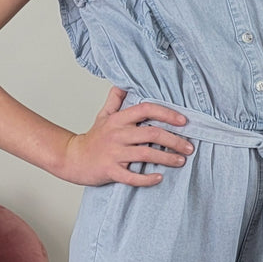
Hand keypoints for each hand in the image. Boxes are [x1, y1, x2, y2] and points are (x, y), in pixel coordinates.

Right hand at [60, 86, 193, 185]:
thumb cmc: (93, 138)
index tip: (184, 121)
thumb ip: (116, 99)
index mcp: (119, 119)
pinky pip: (132, 177)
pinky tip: (159, 177)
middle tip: (189, 147)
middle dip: (174, 140)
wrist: (73, 158)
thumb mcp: (104, 115)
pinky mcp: (110, 171)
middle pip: (152, 134)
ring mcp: (114, 153)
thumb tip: (124, 83)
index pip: (146, 109)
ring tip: (181, 161)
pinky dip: (147, 179)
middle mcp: (118, 134)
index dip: (167, 114)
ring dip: (167, 158)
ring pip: (146, 155)